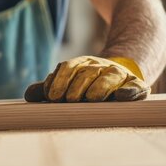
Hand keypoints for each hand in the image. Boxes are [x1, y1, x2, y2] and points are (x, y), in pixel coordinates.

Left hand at [24, 56, 149, 102]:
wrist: (120, 76)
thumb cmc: (88, 85)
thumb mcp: (68, 83)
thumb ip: (49, 88)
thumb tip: (29, 95)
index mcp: (81, 65)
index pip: (68, 68)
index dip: (59, 81)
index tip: (52, 96)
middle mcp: (99, 67)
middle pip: (86, 73)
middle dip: (77, 86)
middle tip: (70, 100)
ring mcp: (118, 75)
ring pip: (109, 77)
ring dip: (100, 87)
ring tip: (92, 98)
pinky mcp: (136, 84)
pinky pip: (134, 86)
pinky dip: (129, 91)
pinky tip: (121, 96)